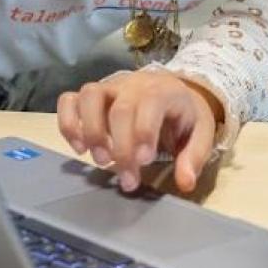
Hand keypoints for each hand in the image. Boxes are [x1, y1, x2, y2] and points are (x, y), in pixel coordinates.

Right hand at [56, 70, 222, 194]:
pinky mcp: (92, 95)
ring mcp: (109, 87)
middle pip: (120, 108)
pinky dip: (67, 122)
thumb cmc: (184, 115)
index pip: (151, 102)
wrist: (174, 90)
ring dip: (91, 131)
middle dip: (121, 147)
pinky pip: (70, 99)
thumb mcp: (200, 133)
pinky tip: (78, 147)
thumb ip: (194, 156)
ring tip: (101, 160)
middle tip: (127, 178)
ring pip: (90, 95)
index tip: (144, 161)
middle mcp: (134, 84)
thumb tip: (185, 182)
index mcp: (164, 91)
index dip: (144, 131)